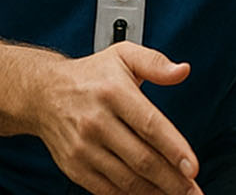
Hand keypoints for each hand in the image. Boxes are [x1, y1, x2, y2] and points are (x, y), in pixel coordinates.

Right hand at [30, 42, 203, 194]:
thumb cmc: (89, 75)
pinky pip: (107, 189)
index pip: (149, 126)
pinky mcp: (74, 166)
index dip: (174, 149)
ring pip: (127, 179)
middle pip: (142, 159)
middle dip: (173, 180)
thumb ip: (155, 63)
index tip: (192, 168)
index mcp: (113, 92)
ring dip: (156, 192)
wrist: (43, 94)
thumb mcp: (123, 55)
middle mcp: (96, 122)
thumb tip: (182, 70)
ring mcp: (83, 148)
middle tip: (193, 191)